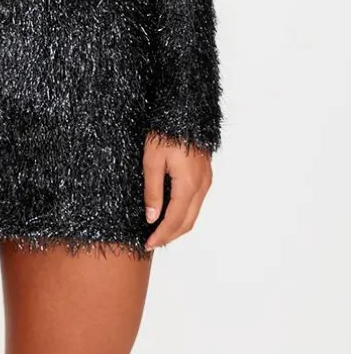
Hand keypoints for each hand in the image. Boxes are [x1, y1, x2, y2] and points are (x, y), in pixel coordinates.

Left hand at [143, 132, 212, 250]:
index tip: (147, 244)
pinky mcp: (205, 174)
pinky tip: (170, 211)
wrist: (184, 110)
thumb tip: (152, 218)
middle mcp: (201, 185)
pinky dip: (184, 212)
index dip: (161, 235)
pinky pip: (196, 201)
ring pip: (194, 212)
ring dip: (178, 225)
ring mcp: (206, 180)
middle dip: (170, 235)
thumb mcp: (152, 160)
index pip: (174, 220)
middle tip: (152, 242)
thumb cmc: (165, 131)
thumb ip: (153, 191)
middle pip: (188, 221)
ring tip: (159, 230)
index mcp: (188, 185)